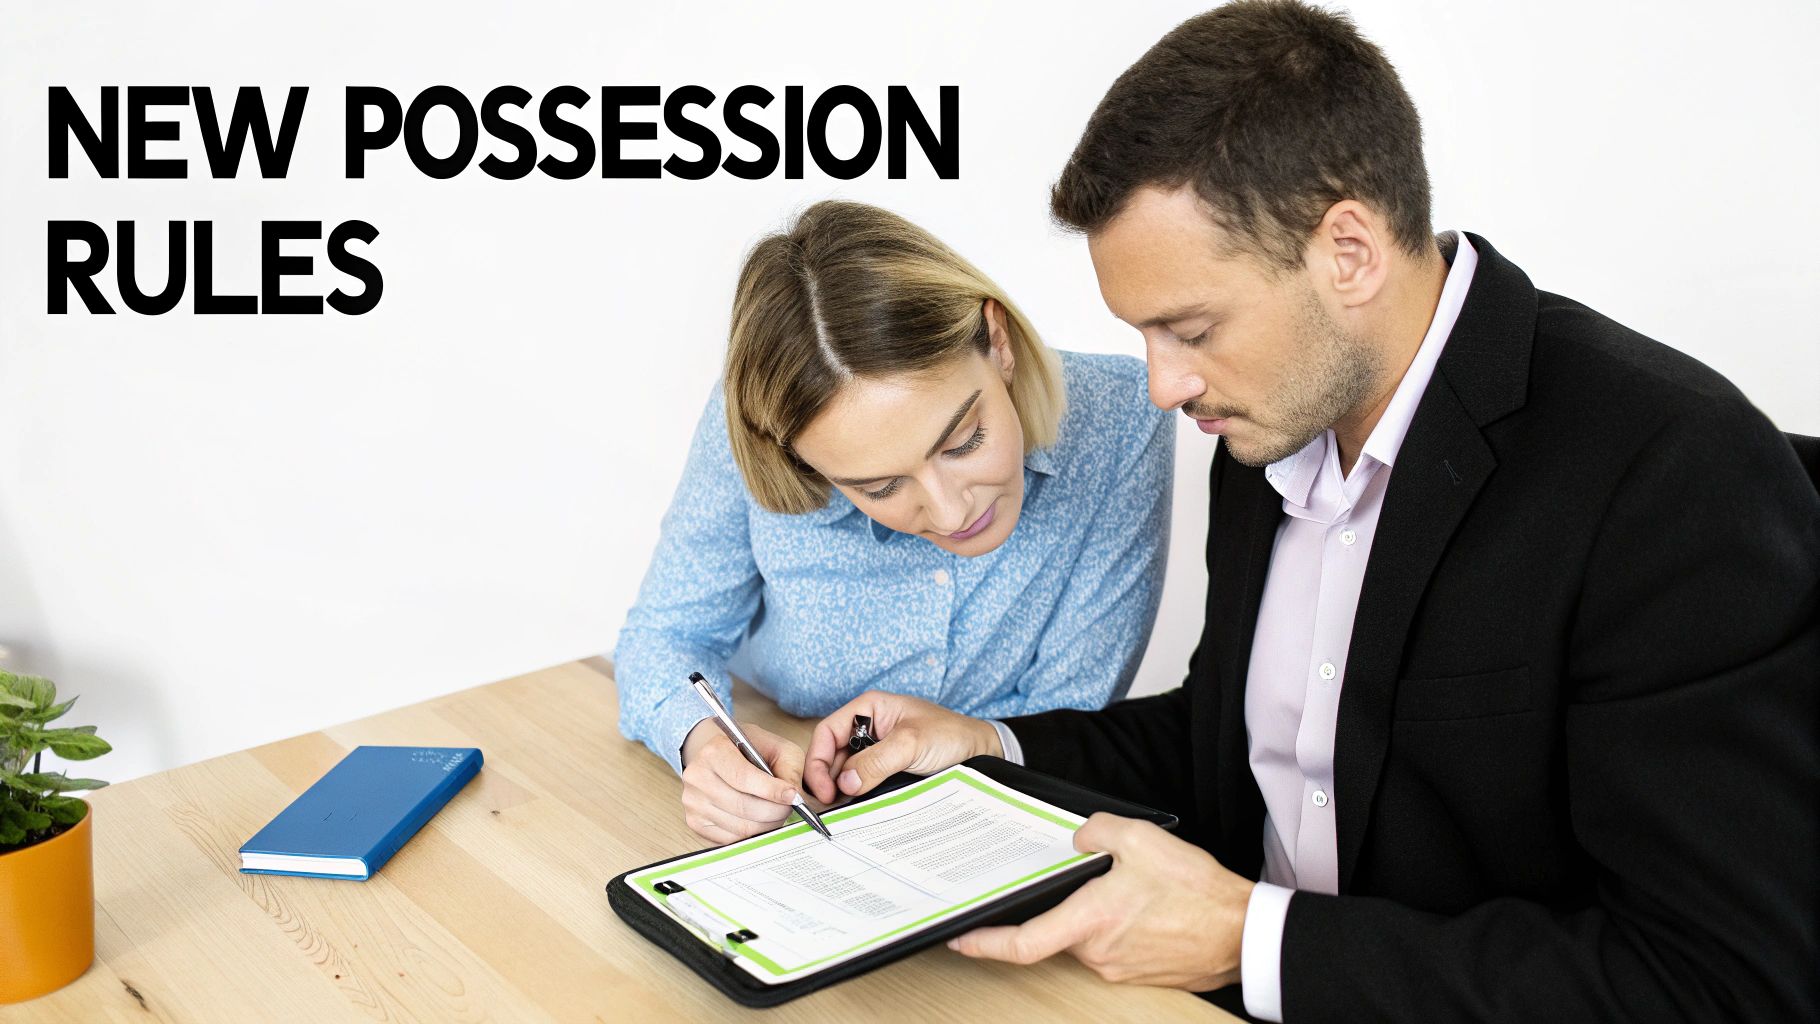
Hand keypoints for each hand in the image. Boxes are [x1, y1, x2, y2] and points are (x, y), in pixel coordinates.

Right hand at [678, 718, 805, 843]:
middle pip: (743, 806)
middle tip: (789, 808)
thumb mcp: (776, 747)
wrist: (721, 756)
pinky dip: (751, 833)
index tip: (793, 797)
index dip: (772, 791)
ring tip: (776, 813)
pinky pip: (731, 839)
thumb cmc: (750, 751)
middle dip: (774, 811)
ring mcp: (693, 802)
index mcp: (714, 752)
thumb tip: (794, 797)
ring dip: (766, 824)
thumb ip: (789, 768)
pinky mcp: (695, 823)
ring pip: (740, 826)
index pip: (744, 778)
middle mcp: (697, 777)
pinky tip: (759, 820)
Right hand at [803, 690, 1001, 803]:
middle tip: (831, 805)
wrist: (981, 753)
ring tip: (842, 809)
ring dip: (841, 789)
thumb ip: (876, 761)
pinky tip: (857, 806)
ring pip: (845, 771)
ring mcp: (876, 749)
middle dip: (827, 778)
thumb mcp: (911, 744)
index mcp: (869, 709)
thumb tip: (844, 782)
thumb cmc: (951, 735)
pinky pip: (862, 781)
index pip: (827, 733)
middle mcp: (868, 728)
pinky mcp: (885, 768)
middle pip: (832, 754)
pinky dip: (856, 794)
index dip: (818, 761)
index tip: (823, 789)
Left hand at [947, 813, 1253, 990]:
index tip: (961, 939)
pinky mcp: (1139, 971)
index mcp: (1090, 921)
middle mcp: (1098, 953)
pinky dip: (1115, 925)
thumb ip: (1098, 830)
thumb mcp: (1144, 840)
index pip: (1022, 943)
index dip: (985, 944)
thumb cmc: (1199, 892)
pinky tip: (1140, 904)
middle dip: (1058, 906)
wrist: (1244, 934)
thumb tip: (1078, 836)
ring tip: (1126, 887)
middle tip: (1080, 880)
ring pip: (1087, 937)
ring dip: (1092, 914)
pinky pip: (1112, 946)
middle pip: (1056, 931)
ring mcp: (1119, 967)